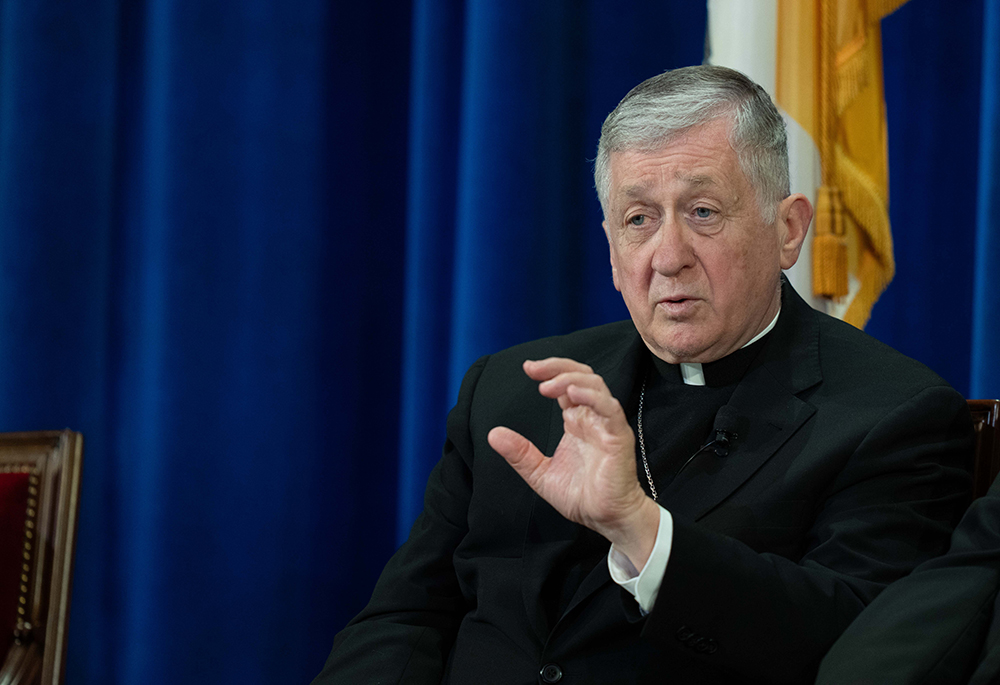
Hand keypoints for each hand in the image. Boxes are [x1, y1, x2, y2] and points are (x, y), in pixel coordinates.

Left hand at [488, 358, 659, 567]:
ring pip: (595, 386)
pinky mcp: (618, 437)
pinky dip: (593, 397)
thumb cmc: (580, 495)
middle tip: (534, 369)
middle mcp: (592, 417)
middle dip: (558, 366)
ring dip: (571, 379)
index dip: (549, 371)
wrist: (605, 519)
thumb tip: (493, 434)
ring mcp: (607, 425)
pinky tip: (573, 395)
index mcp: (576, 421)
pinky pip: (610, 409)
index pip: (566, 384)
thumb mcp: (540, 473)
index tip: (527, 368)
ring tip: (547, 386)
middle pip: (582, 376)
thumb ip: (520, 453)